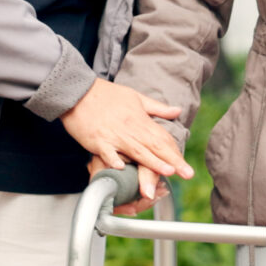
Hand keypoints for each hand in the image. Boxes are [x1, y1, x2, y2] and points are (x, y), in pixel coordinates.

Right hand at [63, 79, 192, 208]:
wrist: (78, 91)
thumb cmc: (106, 94)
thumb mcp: (135, 97)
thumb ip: (157, 108)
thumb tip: (177, 111)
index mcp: (139, 119)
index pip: (162, 138)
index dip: (175, 153)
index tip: (187, 166)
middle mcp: (129, 129)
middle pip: (154, 147)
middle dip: (172, 161)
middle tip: (187, 174)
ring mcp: (113, 136)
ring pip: (136, 151)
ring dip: (152, 162)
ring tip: (167, 171)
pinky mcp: (97, 141)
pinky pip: (107, 152)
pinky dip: (114, 160)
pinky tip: (122, 168)